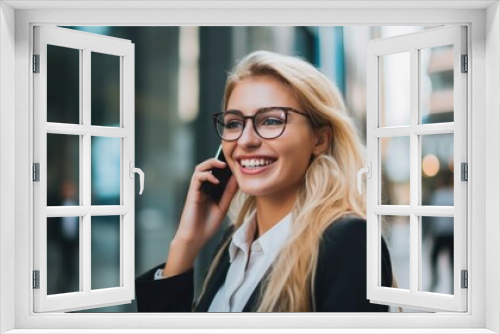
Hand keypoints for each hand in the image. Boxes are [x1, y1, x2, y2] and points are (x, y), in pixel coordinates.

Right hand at [163, 158, 237, 276]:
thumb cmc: (208, 224)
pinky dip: (207, 176)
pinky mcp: (192, 193)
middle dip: (217, 160)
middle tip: (229, 161)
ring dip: (210, 164)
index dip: (224, 166)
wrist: (196, 238)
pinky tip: (216, 181)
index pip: (216, 172)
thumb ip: (229, 192)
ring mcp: (196, 189)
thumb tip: (238, 178)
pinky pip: (197, 178)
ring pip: (200, 168)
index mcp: (210, 190)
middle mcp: (202, 187)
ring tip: (222, 165)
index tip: (236, 163)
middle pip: (207, 167)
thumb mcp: (223, 206)